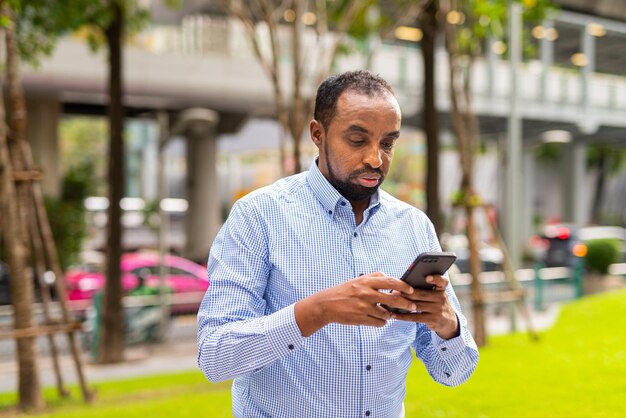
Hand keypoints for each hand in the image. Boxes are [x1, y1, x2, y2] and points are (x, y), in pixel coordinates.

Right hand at [294, 272, 416, 336]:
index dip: (403, 287)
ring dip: (390, 314)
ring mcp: (364, 308)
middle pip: (393, 300)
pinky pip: (379, 322)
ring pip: (387, 314)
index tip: (411, 290)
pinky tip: (378, 318)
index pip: (390, 282)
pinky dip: (382, 321)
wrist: (326, 305)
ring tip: (388, 313)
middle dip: (406, 304)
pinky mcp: (361, 319)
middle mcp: (366, 294)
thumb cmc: (344, 291)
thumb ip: (374, 277)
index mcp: (366, 282)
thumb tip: (389, 277)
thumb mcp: (358, 279)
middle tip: (412, 306)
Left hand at [391, 274, 458, 339]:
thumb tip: (403, 285)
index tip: (427, 277)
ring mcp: (438, 310)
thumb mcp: (436, 295)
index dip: (436, 278)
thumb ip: (426, 289)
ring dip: (403, 304)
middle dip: (407, 293)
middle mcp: (441, 298)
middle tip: (394, 291)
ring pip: (417, 306)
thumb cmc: (436, 304)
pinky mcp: (433, 320)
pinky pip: (415, 317)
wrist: (449, 322)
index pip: (443, 281)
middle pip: (422, 294)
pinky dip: (403, 316)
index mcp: (441, 289)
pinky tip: (394, 315)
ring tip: (391, 302)